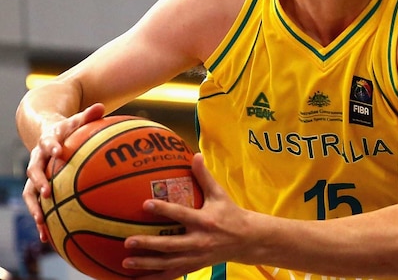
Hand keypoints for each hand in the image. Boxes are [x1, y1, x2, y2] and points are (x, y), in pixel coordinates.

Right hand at [22, 103, 104, 241]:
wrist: (46, 133)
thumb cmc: (68, 129)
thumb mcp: (77, 120)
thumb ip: (88, 115)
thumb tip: (101, 106)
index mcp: (47, 142)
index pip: (48, 143)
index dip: (52, 146)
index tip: (59, 152)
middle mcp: (37, 159)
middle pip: (33, 171)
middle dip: (39, 182)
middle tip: (47, 193)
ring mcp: (35, 175)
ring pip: (29, 194)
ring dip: (34, 208)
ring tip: (41, 223)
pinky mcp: (37, 188)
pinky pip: (38, 206)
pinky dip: (42, 221)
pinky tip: (48, 237)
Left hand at [122, 153, 252, 279]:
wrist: (247, 240)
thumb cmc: (231, 213)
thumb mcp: (220, 194)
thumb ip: (204, 176)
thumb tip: (195, 155)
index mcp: (205, 221)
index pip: (182, 215)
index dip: (164, 210)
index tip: (146, 204)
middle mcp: (200, 241)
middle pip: (171, 245)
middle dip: (149, 244)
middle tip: (128, 241)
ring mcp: (196, 256)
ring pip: (169, 263)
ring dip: (147, 264)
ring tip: (126, 261)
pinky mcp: (194, 266)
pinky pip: (172, 275)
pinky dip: (155, 278)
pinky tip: (137, 279)